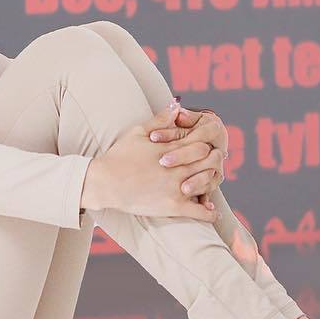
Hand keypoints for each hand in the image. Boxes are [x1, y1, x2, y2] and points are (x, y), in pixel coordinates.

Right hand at [82, 105, 217, 221]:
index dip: (207, 145)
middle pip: (209, 161)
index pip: (201, 143)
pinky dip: (209, 213)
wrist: (104, 182)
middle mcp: (177, 168)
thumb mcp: (138, 132)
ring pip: (208, 183)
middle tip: (214, 163)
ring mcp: (176, 188)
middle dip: (213, 161)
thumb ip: (160, 120)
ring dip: (212, 182)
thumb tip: (177, 105)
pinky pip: (199, 212)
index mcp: (170, 149)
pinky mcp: (173, 206)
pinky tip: (212, 212)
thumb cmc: (118, 156)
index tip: (206, 148)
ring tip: (212, 182)